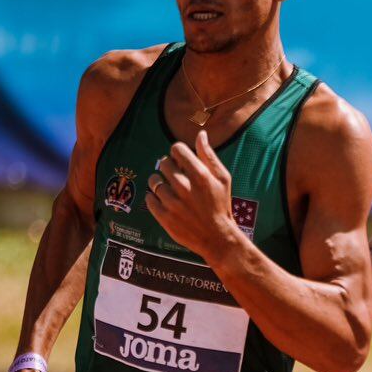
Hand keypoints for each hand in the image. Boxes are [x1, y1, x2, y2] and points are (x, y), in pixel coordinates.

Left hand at [147, 132, 238, 264]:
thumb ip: (209, 156)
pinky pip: (149, 199)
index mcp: (200, 175)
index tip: (180, 160)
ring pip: (154, 181)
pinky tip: (164, 201)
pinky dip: (153, 198)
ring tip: (168, 189)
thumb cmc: (221, 205)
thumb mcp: (222, 179)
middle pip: (163, 163)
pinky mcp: (164, 217)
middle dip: (169, 167)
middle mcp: (185, 187)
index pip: (176, 149)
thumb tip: (200, 134)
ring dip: (159, 182)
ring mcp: (173, 203)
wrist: (217, 237)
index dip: (177, 152)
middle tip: (176, 176)